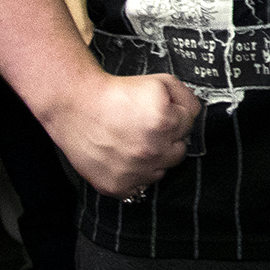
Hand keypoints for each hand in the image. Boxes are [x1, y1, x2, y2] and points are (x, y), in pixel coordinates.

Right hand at [48, 70, 202, 198]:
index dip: (175, 116)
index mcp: (164, 124)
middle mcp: (151, 151)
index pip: (189, 124)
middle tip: (148, 129)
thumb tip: (194, 113)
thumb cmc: (115, 94)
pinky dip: (135, 175)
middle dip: (168, 139)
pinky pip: (139, 187)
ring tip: (134, 143)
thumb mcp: (158, 82)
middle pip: (179, 150)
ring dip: (153, 159)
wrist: (76, 107)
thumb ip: (185, 96)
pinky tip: (124, 158)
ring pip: (161, 171)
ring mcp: (134, 172)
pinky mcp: (117, 186)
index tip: (160, 113)